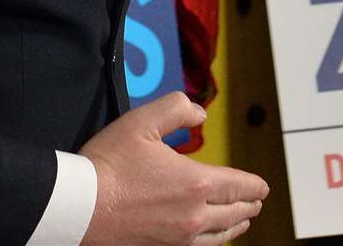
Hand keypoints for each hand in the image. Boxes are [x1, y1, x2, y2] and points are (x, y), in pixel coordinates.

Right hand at [80, 92, 267, 245]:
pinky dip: (213, 242)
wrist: (79, 205)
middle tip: (256, 201)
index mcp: (196, 183)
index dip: (254, 185)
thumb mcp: (144, 121)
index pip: (237, 185)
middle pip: (233, 213)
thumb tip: (200, 115)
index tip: (263, 186)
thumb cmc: (110, 164)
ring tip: (242, 221)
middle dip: (248, 205)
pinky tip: (211, 238)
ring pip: (218, 235)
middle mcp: (193, 215)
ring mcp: (178, 238)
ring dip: (235, 226)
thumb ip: (177, 109)